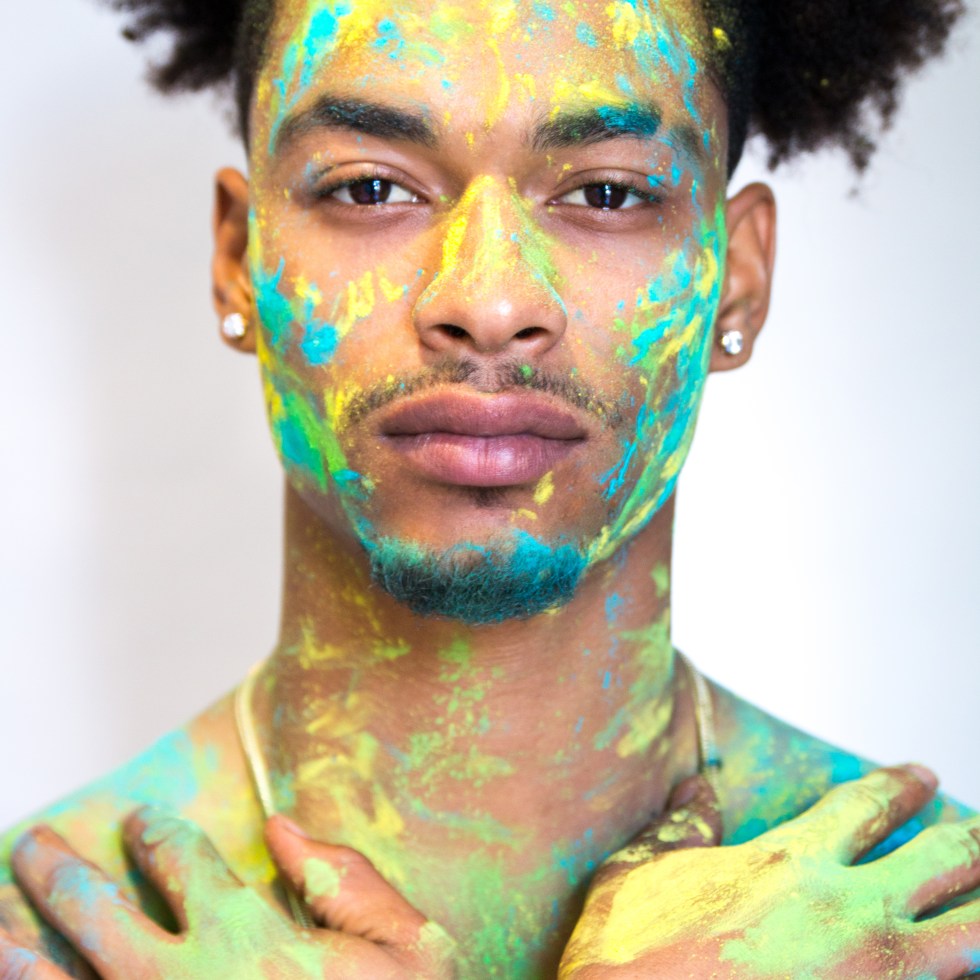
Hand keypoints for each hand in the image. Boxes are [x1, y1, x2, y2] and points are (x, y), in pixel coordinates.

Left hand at [0, 807, 455, 979]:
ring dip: (14, 955)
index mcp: (251, 942)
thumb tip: (283, 826)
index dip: (156, 834)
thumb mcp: (409, 950)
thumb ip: (347, 881)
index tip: (140, 823)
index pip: (184, 863)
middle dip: (60, 874)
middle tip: (33, 847)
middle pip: (97, 914)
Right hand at [560, 765, 979, 979]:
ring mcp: (875, 974)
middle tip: (979, 829)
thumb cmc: (629, 957)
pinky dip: (962, 972)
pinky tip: (964, 967)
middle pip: (942, 857)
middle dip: (969, 837)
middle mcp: (847, 909)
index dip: (899, 786)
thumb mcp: (637, 873)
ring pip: (970, 933)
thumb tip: (698, 788)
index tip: (921, 775)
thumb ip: (679, 828)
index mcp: (790, 860)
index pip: (865, 806)